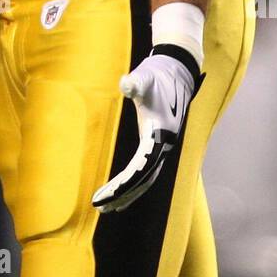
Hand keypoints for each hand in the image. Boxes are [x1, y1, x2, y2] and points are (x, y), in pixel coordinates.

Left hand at [92, 49, 202, 213]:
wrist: (177, 69)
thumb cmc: (158, 74)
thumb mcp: (145, 78)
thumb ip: (136, 83)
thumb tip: (126, 83)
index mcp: (161, 134)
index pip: (142, 168)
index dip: (125, 184)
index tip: (107, 195)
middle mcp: (165, 144)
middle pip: (144, 179)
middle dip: (123, 194)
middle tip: (99, 206)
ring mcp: (164, 145)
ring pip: (147, 179)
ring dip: (128, 194)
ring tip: (107, 207)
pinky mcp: (159, 142)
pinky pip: (148, 170)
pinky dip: (135, 184)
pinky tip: (122, 192)